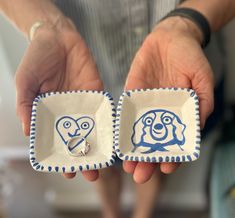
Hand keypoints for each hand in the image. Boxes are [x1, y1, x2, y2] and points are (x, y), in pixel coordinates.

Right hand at [15, 17, 102, 180]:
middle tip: (92, 174)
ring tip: (105, 163)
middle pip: (77, 139)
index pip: (56, 140)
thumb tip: (29, 131)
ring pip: (93, 130)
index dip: (62, 156)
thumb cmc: (37, 58)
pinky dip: (109, 124)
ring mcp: (84, 104)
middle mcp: (69, 112)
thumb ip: (27, 105)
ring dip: (99, 146)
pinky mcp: (97, 93)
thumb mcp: (26, 82)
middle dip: (84, 157)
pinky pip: (104, 111)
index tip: (68, 172)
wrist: (57, 37)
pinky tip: (114, 138)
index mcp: (50, 113)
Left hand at [123, 17, 213, 182]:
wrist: (169, 37)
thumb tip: (198, 127)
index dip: (172, 155)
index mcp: (178, 113)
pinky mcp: (131, 94)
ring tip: (126, 164)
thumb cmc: (189, 56)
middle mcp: (160, 113)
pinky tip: (117, 139)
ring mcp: (145, 105)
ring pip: (138, 132)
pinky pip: (125, 113)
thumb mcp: (202, 77)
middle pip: (153, 141)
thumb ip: (202, 102)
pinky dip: (121, 127)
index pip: (175, 140)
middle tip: (139, 175)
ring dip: (132, 149)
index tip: (166, 168)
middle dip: (147, 159)